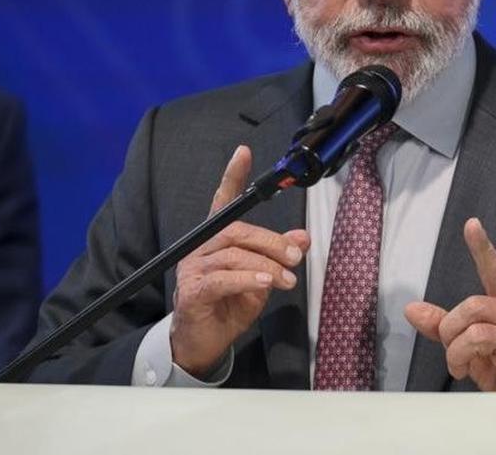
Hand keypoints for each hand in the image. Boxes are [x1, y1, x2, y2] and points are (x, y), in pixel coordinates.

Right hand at [170, 145, 309, 377]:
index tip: (243, 152)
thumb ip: (279, 256)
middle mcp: (202, 248)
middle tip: (296, 256)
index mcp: (218, 240)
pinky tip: (265, 285)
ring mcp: (194, 270)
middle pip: (238, 231)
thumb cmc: (229, 305)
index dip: (233, 176)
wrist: (205, 342)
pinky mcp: (192, 293)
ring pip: (234, 255)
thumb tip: (302, 238)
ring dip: (267, 266)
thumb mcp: (263, 278)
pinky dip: (247, 280)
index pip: (224, 201)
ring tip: (286, 279)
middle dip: (272, 242)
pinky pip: (222, 279)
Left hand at [405, 218, 495, 393]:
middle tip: (452, 350)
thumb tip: (412, 309)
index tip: (472, 225)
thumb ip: (443, 327)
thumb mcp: (468, 347)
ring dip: (456, 348)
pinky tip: (470, 372)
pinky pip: (481, 342)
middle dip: (451, 327)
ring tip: (460, 365)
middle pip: (473, 303)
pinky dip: (463, 357)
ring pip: (474, 323)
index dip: (483, 249)